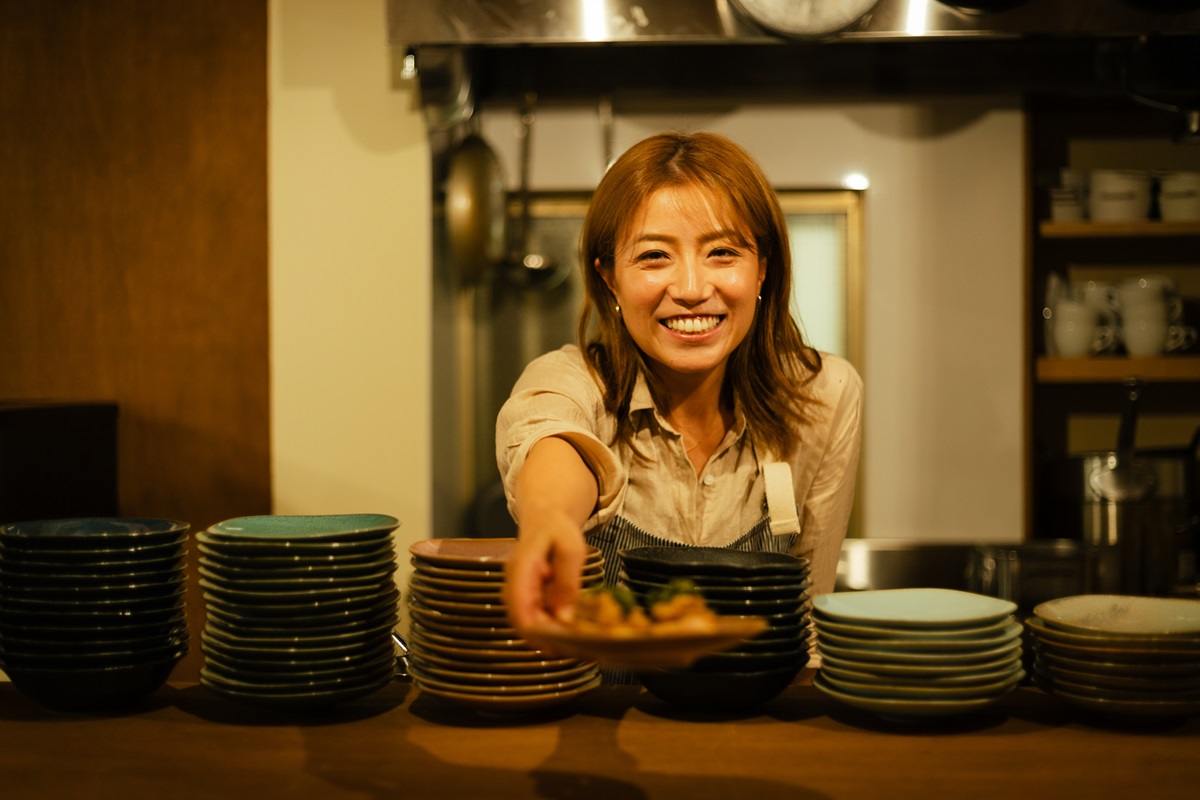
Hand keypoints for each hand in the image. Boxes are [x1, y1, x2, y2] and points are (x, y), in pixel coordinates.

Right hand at [502, 435, 598, 648]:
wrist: (544, 516)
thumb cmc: (557, 529)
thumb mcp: (571, 548)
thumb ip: (567, 581)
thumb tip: (564, 617)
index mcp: (521, 571)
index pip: (520, 612)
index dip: (537, 634)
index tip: (558, 647)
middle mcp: (514, 584)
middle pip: (523, 623)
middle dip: (546, 639)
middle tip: (573, 648)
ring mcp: (519, 590)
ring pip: (528, 623)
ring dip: (548, 635)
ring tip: (574, 642)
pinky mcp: (527, 595)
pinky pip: (534, 616)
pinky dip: (549, 626)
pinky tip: (568, 629)